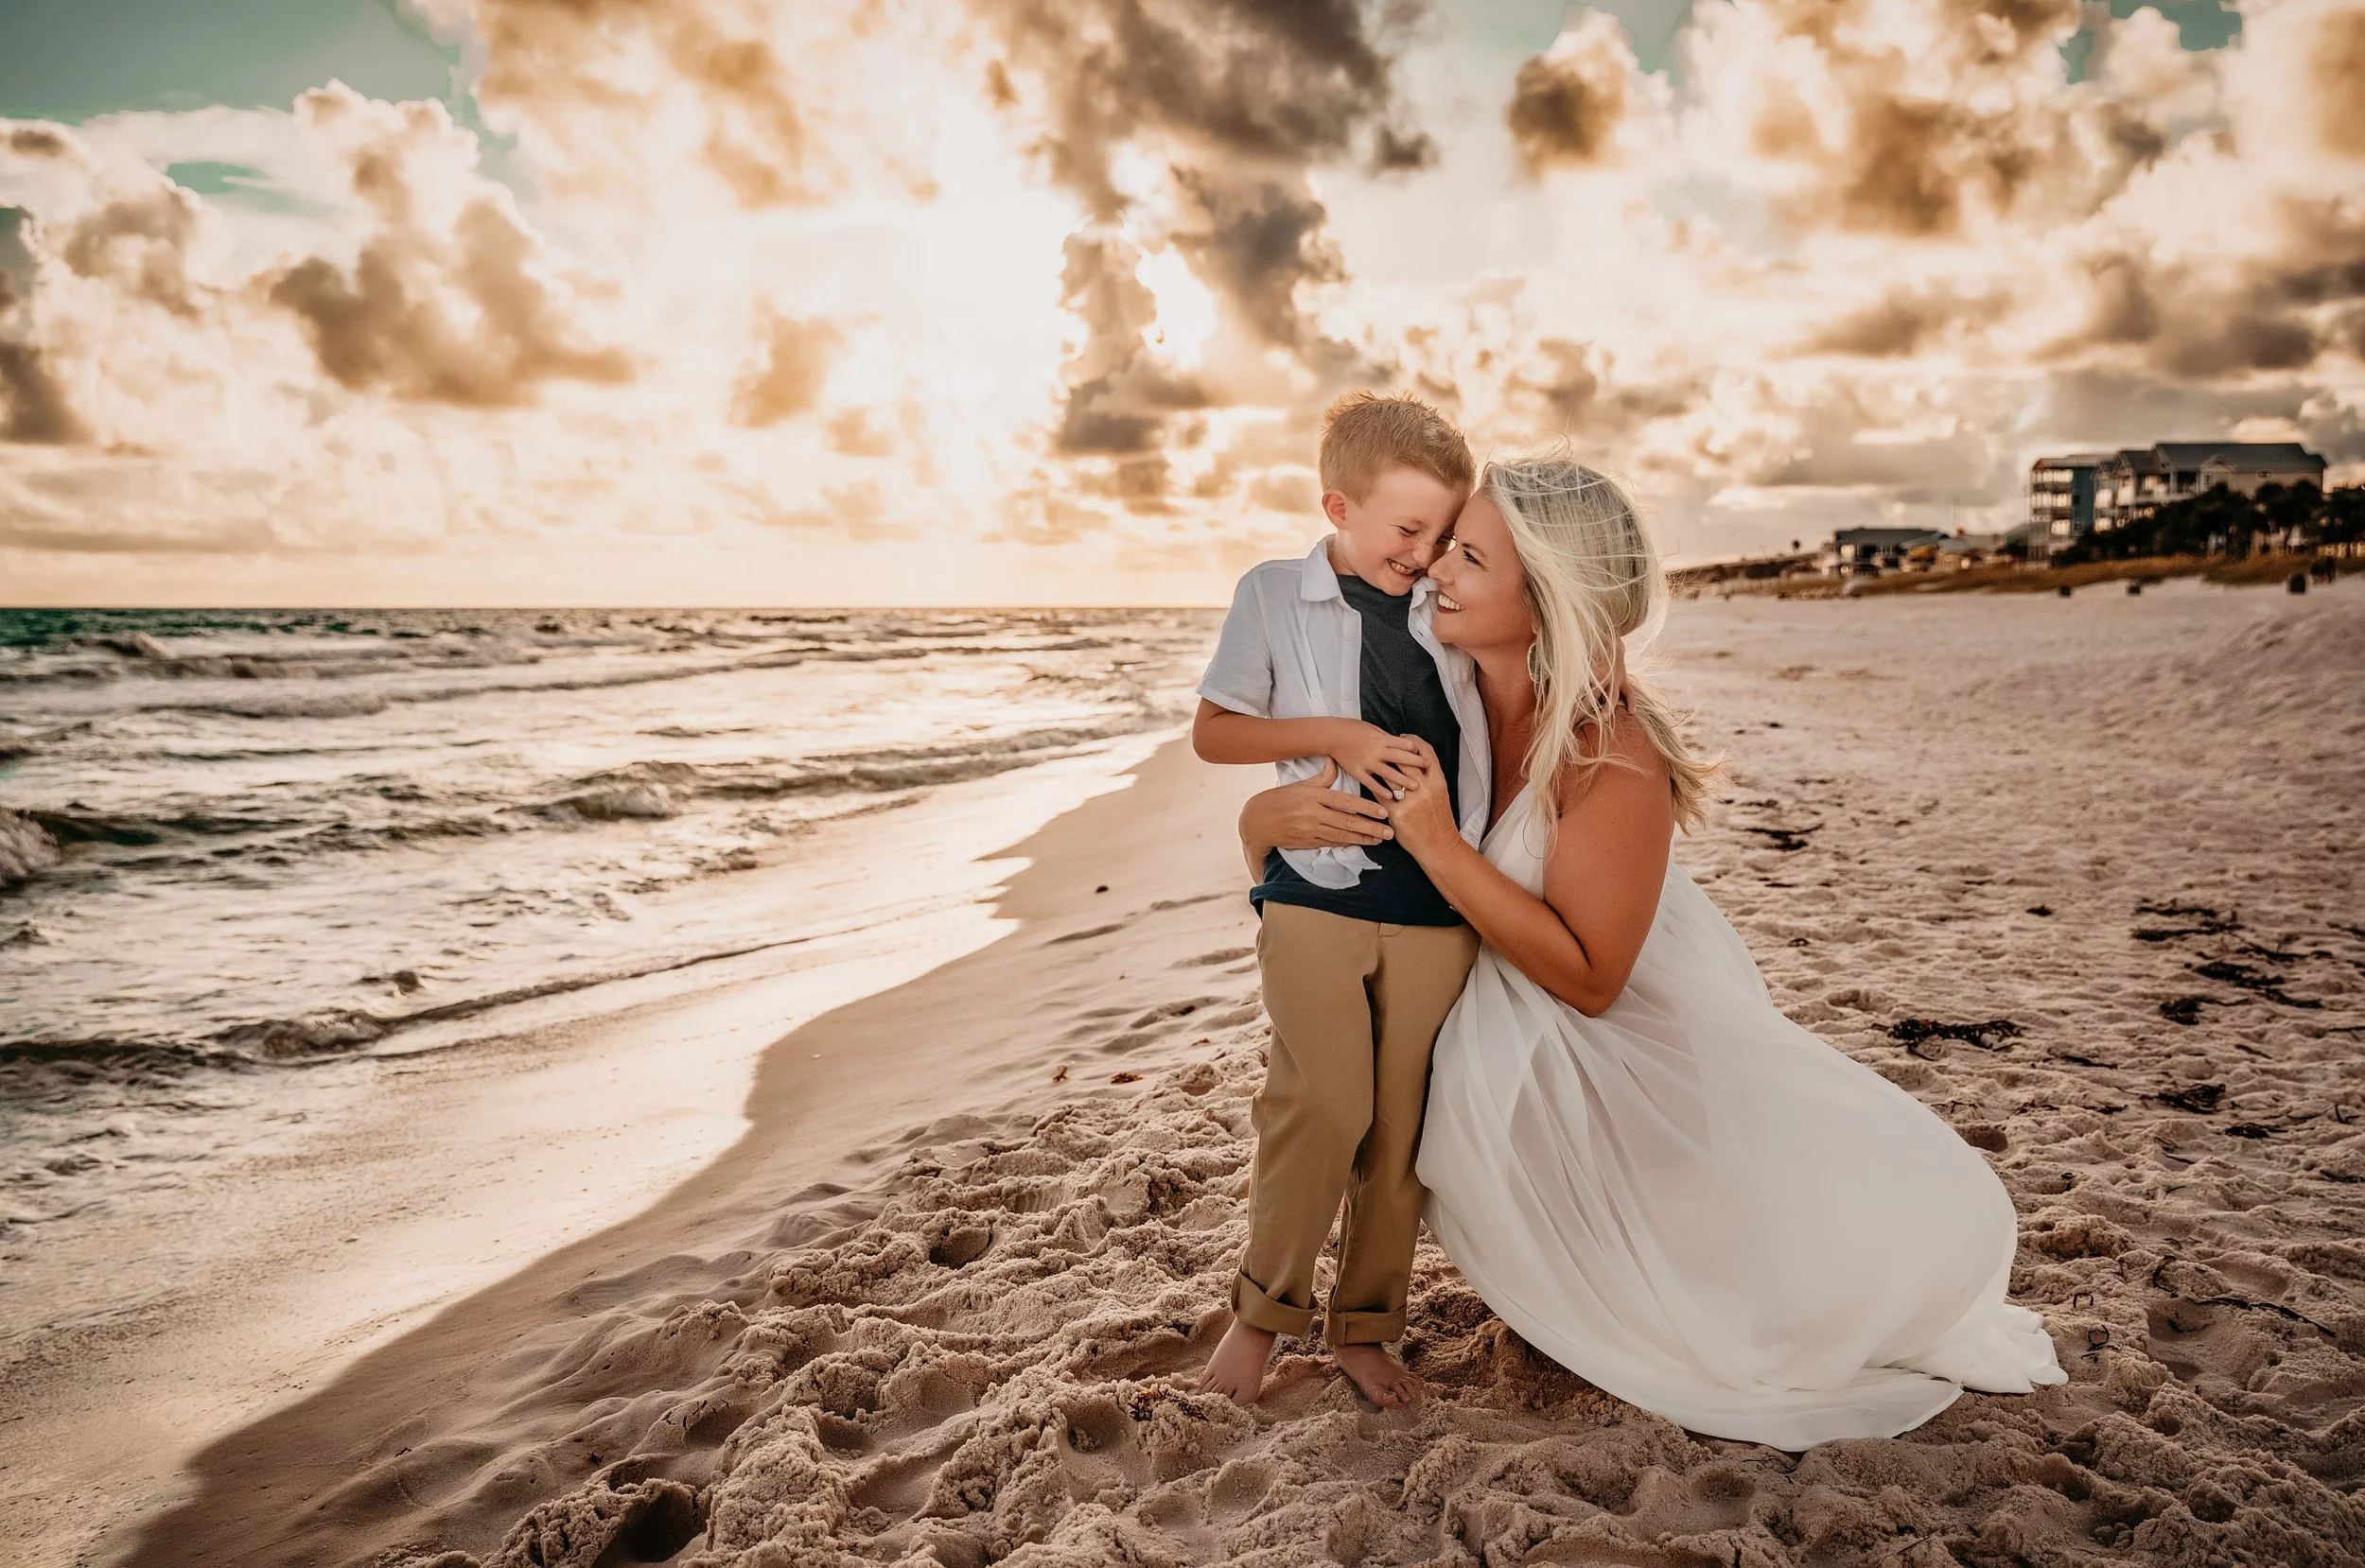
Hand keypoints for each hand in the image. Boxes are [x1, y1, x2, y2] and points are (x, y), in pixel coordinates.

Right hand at [1238, 760, 1392, 877]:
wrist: (1257, 822)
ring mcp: (1311, 830)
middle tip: (1390, 831)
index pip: (1346, 802)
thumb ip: (1323, 777)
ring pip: (1343, 836)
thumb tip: (1335, 760)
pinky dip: (1349, 844)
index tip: (1383, 812)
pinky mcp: (1308, 842)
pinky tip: (1361, 844)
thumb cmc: (1280, 799)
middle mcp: (1314, 814)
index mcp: (1314, 796)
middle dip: (1372, 828)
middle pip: (1348, 822)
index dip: (1366, 808)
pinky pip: (1333, 843)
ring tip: (1381, 839)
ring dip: (1364, 838)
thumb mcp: (1301, 784)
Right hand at [1327, 720, 1426, 801]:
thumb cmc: (1353, 729)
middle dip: (1416, 763)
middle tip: (1427, 769)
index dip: (1416, 750)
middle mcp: (1377, 751)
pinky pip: (1371, 783)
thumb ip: (1387, 739)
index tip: (1425, 755)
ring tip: (1415, 786)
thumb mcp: (1373, 729)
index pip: (1404, 744)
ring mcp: (1367, 762)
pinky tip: (1390, 796)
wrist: (1333, 735)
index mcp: (1382, 739)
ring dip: (1403, 780)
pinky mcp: (1358, 772)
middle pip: (1401, 758)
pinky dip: (1381, 790)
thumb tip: (1402, 744)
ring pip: (1389, 773)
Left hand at [1383, 736, 1458, 860]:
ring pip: (1390, 775)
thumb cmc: (1439, 819)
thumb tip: (1418, 761)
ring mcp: (1410, 801)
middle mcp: (1425, 789)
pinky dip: (1375, 786)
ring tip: (1374, 759)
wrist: (1439, 845)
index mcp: (1438, 782)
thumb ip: (1430, 777)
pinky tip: (1369, 780)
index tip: (1404, 738)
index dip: (1414, 742)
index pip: (1426, 753)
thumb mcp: (1440, 794)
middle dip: (1394, 750)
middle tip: (1384, 745)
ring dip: (1381, 766)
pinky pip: (1381, 794)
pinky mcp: (1397, 814)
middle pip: (1406, 760)